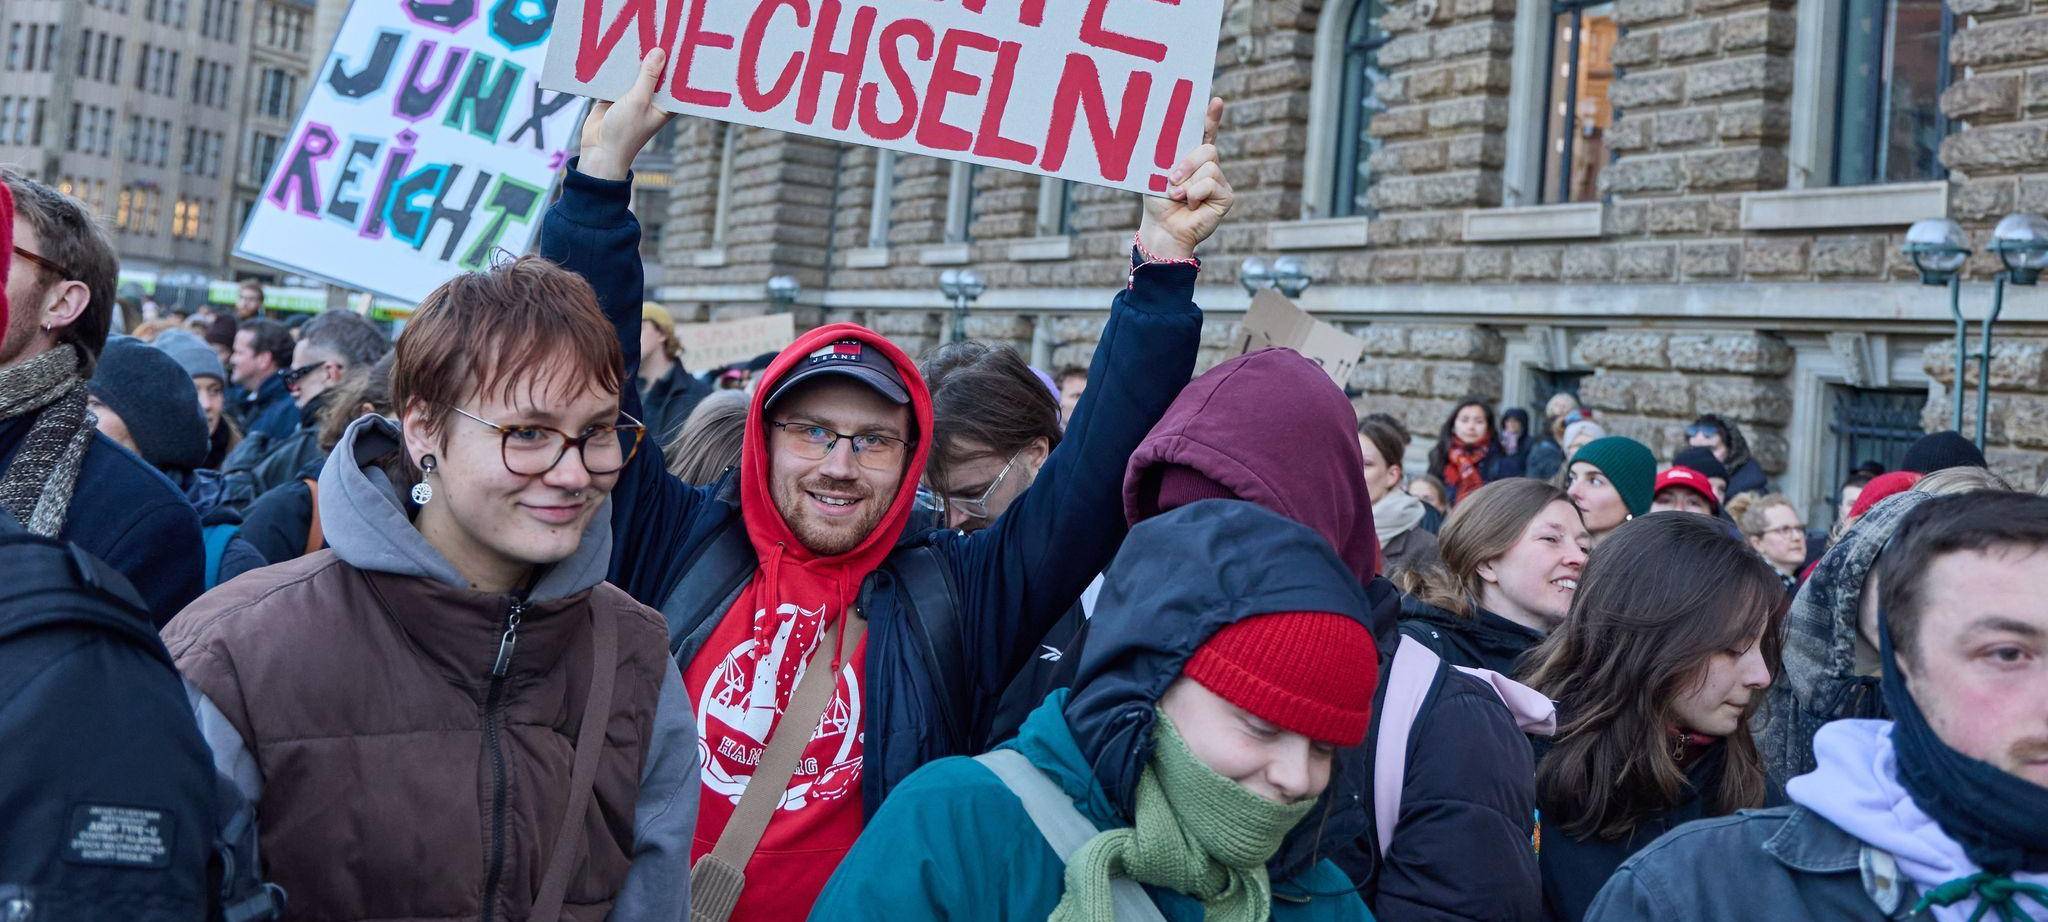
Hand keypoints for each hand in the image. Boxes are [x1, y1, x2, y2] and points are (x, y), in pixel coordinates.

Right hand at [578, 48, 675, 180]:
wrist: (599, 150)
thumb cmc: (626, 132)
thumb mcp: (639, 100)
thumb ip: (648, 76)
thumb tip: (660, 52)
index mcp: (665, 105)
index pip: (675, 82)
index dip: (677, 65)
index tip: (679, 44)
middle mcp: (651, 100)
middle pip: (654, 74)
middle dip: (653, 58)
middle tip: (656, 33)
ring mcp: (632, 98)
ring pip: (634, 74)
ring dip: (633, 62)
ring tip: (635, 37)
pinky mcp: (614, 97)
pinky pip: (616, 78)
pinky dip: (614, 69)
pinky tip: (614, 51)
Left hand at [1138, 98, 1230, 261]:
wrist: (1162, 228)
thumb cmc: (1157, 201)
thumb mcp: (1157, 172)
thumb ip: (1166, 155)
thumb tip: (1161, 132)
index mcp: (1192, 157)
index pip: (1205, 132)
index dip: (1212, 117)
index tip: (1216, 101)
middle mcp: (1209, 166)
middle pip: (1208, 149)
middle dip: (1188, 163)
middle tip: (1172, 179)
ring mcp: (1219, 180)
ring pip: (1210, 166)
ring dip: (1188, 183)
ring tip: (1178, 196)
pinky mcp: (1226, 196)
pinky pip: (1211, 183)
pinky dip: (1195, 194)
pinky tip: (1191, 204)